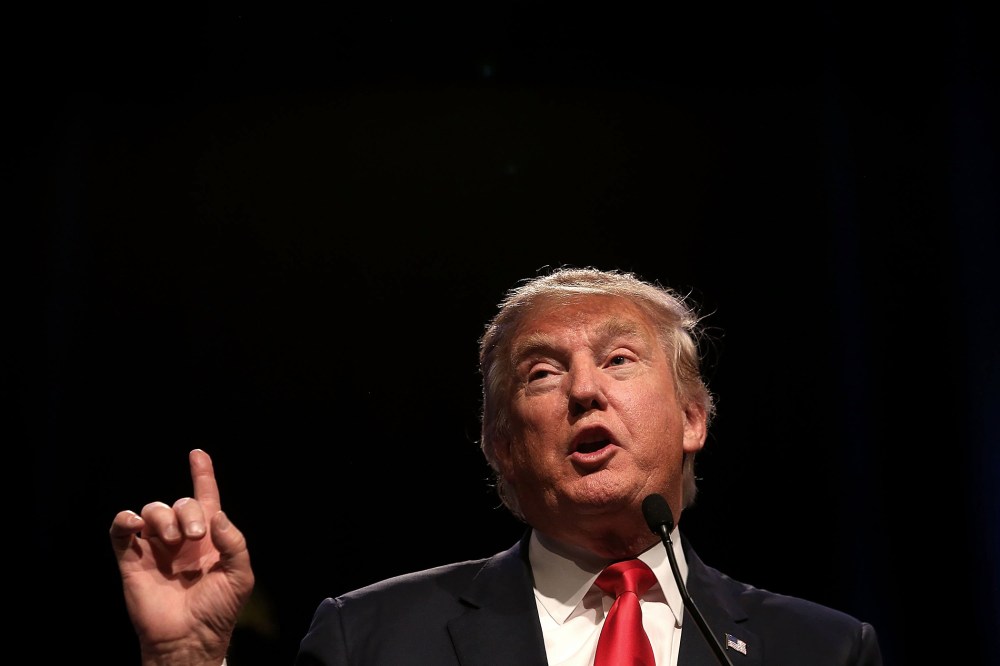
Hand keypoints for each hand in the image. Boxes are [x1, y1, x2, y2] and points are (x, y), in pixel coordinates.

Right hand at [110, 449, 254, 665]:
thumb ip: (234, 542)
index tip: (197, 454)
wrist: (190, 638)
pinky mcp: (132, 561)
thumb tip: (218, 516)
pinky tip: (134, 523)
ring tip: (172, 540)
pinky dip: (125, 520)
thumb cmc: (218, 609)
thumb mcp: (240, 574)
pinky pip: (121, 531)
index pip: (205, 498)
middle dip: (186, 512)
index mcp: (209, 538)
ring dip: (162, 517)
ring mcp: (156, 548)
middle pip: (179, 503)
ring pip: (152, 510)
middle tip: (192, 536)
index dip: (202, 475)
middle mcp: (181, 538)